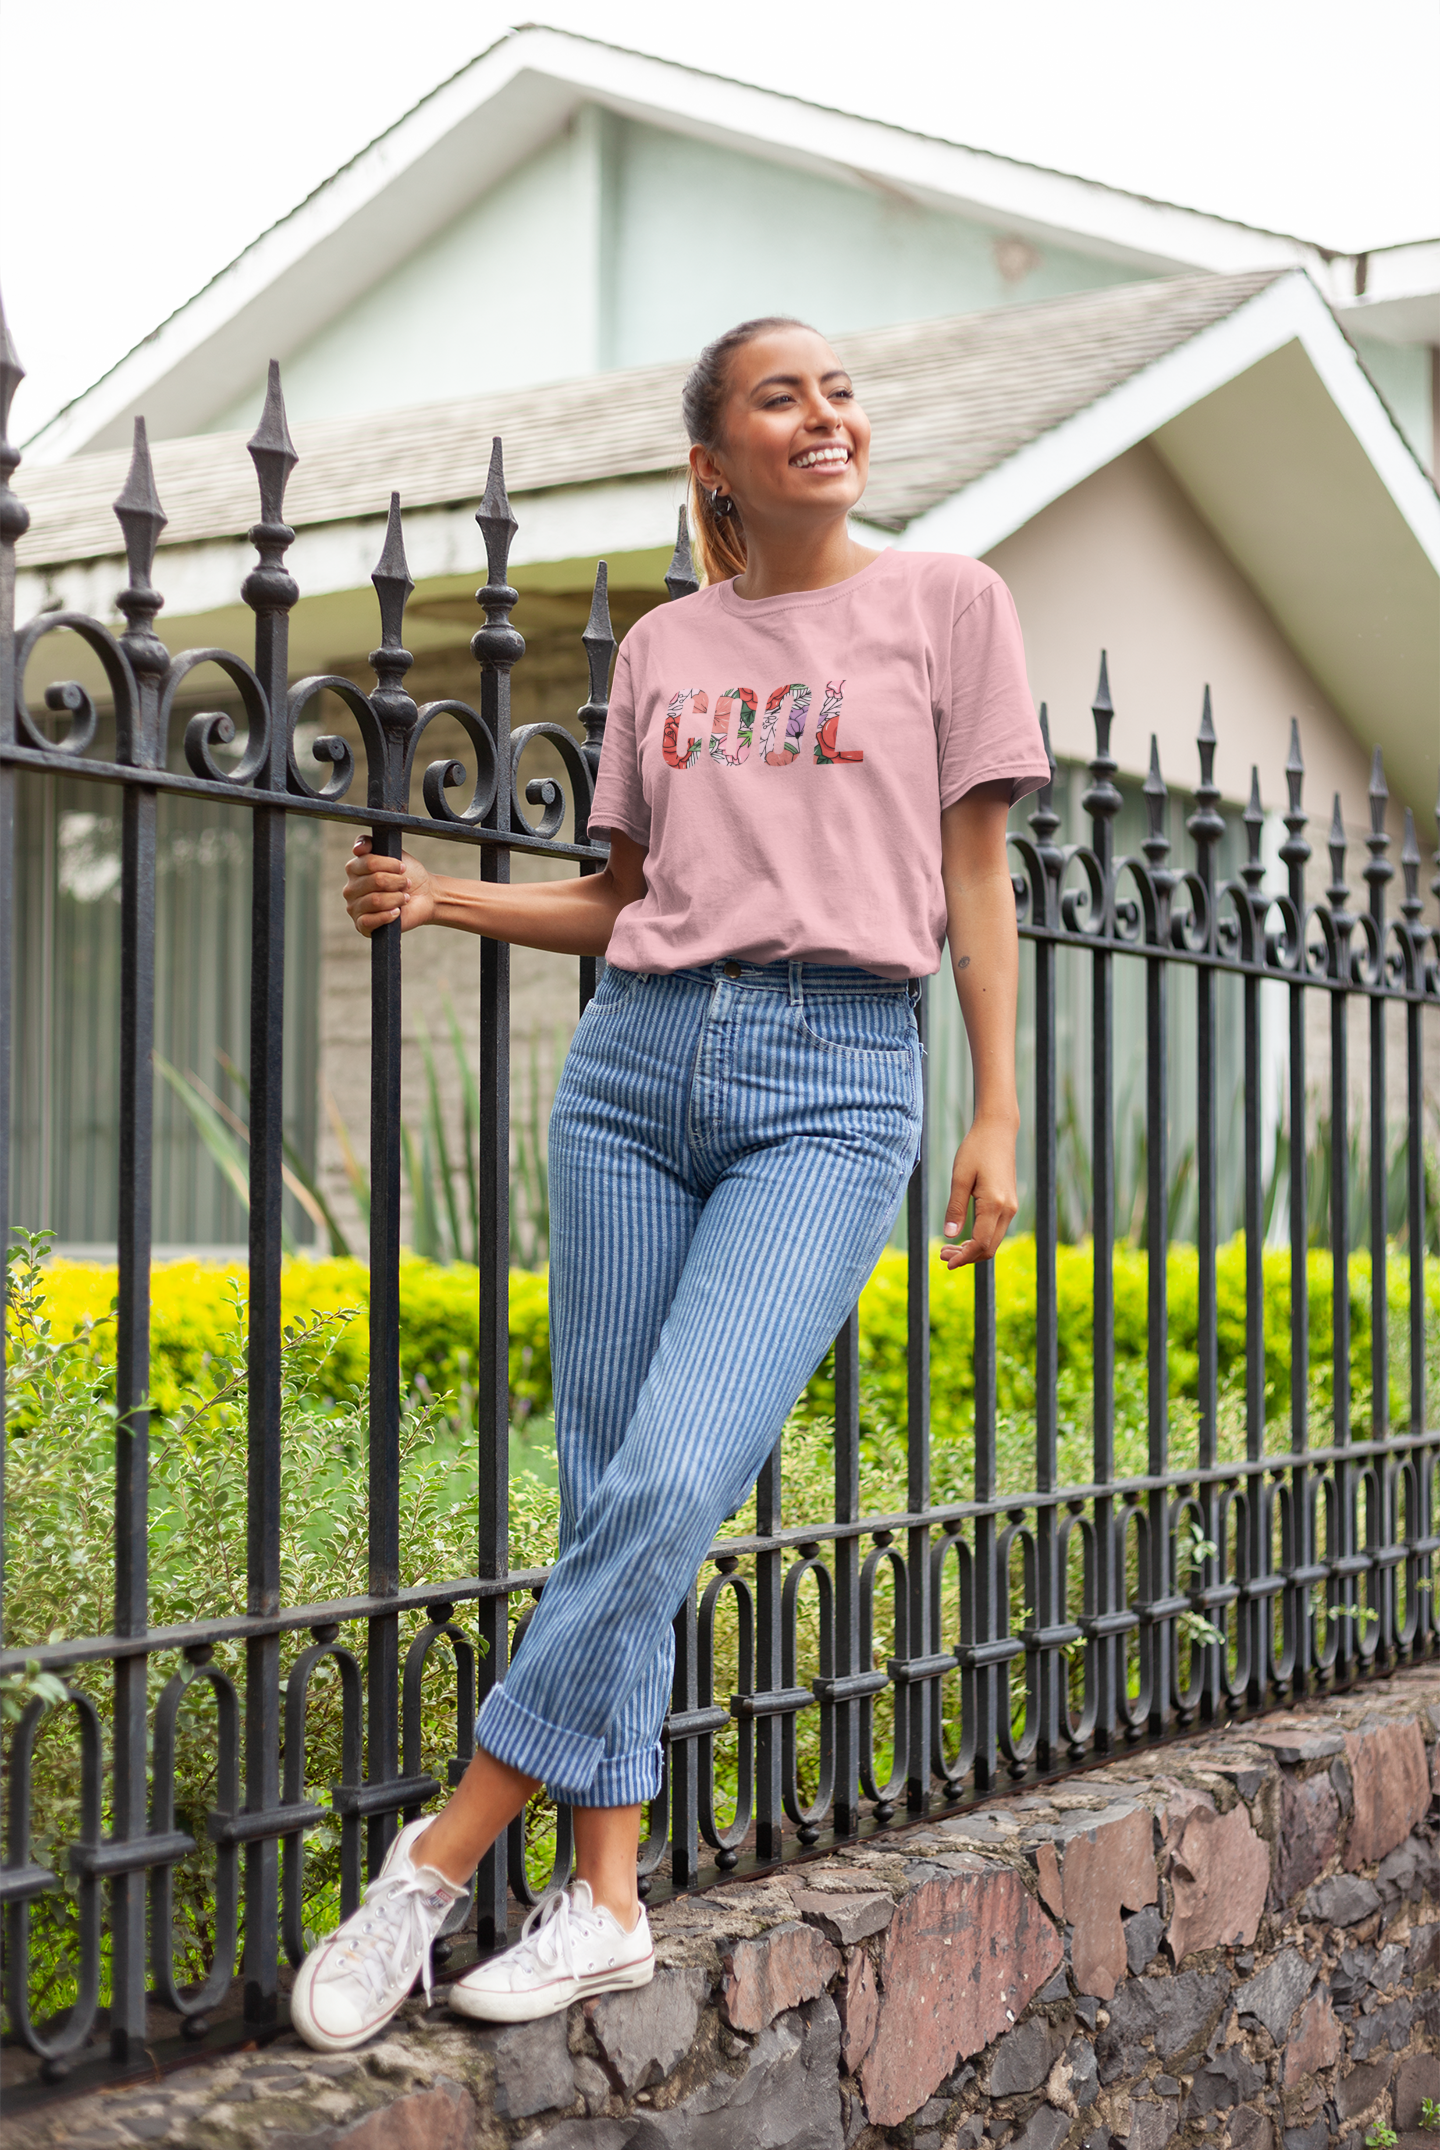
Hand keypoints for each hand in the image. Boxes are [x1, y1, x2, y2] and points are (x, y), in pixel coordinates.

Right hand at [343, 838, 435, 935]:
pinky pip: (370, 921)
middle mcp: (350, 888)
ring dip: (397, 898)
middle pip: (375, 881)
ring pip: (376, 900)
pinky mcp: (362, 925)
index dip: (390, 864)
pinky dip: (388, 915)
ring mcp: (354, 908)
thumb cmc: (407, 875)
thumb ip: (372, 843)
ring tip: (405, 898)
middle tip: (406, 883)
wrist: (424, 896)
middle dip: (397, 882)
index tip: (402, 867)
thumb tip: (357, 849)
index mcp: (354, 869)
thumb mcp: (392, 852)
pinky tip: (397, 912)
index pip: (368, 862)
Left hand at [940, 1115, 1018, 1269]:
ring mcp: (1011, 1207)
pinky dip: (979, 1239)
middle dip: (966, 1257)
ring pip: (993, 1241)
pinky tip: (963, 1238)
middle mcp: (1007, 1209)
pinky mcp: (1008, 1203)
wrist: (997, 1131)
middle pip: (989, 1247)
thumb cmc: (976, 1150)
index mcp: (995, 1204)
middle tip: (942, 1255)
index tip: (946, 1264)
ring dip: (972, 1249)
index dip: (964, 1258)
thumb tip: (950, 1236)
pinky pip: (995, 1230)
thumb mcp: (960, 1178)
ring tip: (947, 1249)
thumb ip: (955, 1208)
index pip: (981, 1243)